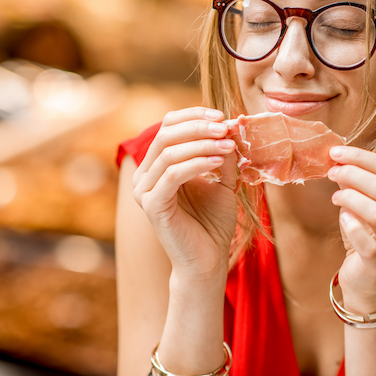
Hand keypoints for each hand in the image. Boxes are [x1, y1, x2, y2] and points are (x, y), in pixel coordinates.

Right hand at [132, 107, 238, 280]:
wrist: (208, 259)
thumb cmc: (213, 221)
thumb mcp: (222, 179)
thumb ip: (222, 153)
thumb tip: (230, 126)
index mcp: (157, 165)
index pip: (168, 126)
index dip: (194, 115)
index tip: (222, 115)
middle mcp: (145, 175)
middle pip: (166, 134)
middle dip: (198, 126)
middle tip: (225, 127)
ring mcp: (144, 191)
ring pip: (169, 152)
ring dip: (202, 144)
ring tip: (228, 144)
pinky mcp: (152, 206)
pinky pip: (172, 175)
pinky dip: (196, 163)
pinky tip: (218, 161)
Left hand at [327, 146, 375, 311]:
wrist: (368, 280)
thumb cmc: (367, 237)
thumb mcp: (364, 205)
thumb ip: (357, 183)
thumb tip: (339, 159)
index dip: (362, 157)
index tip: (337, 152)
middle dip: (353, 174)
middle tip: (332, 172)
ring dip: (350, 198)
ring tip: (335, 197)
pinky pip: (367, 242)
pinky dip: (351, 226)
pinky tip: (342, 219)